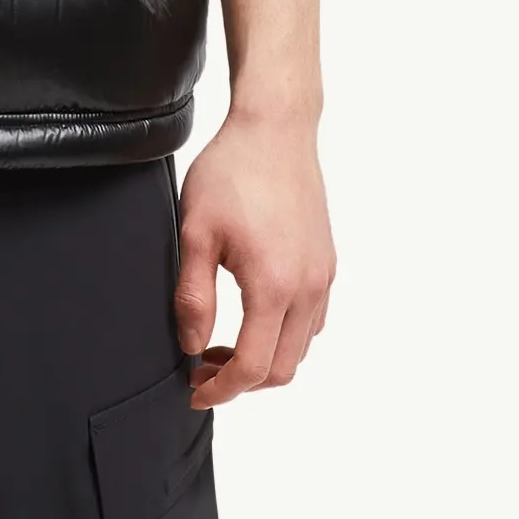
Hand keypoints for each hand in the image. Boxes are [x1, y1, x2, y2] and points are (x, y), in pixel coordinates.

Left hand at [172, 111, 335, 406]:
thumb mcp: (196, 231)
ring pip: (301, 348)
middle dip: (241, 380)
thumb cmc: (231, 172)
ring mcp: (323, 276)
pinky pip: (312, 321)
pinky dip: (284, 335)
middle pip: (282, 369)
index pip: (253, 367)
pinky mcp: (327, 263)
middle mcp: (308, 288)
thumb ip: (194, 296)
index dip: (220, 389)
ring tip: (221, 342)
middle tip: (201, 366)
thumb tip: (191, 346)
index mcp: (274, 285)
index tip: (193, 389)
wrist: (275, 129)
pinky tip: (252, 314)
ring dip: (264, 359)